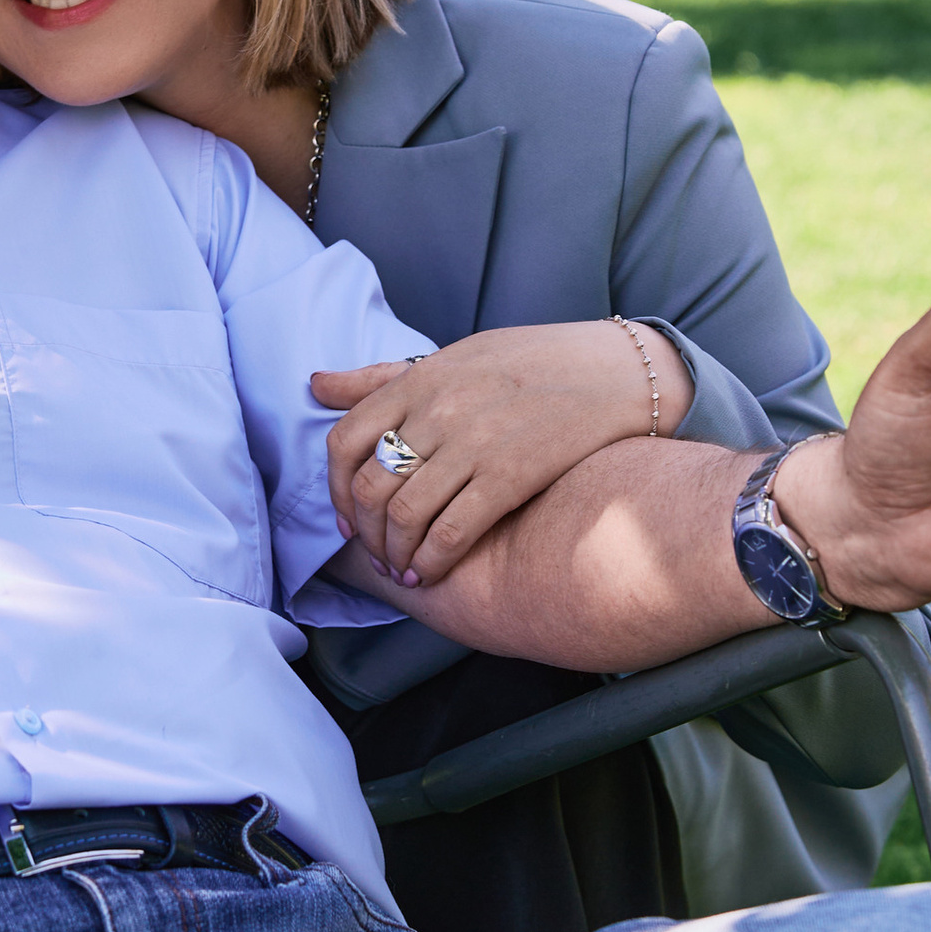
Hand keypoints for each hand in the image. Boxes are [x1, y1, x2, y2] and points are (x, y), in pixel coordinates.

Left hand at [313, 319, 690, 586]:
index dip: (335, 489)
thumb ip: (382, 377)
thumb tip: (314, 384)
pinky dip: (430, 562)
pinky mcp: (511, 475)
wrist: (616, 371)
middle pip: (370, 486)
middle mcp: (439, 410)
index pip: (344, 440)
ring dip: (395, 555)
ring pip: (404, 515)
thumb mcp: (453, 358)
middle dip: (364, 533)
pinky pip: (450, 532)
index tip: (346, 517)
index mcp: (419, 379)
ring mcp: (474, 443)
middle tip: (375, 554)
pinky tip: (430, 573)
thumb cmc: (532, 363)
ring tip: (402, 570)